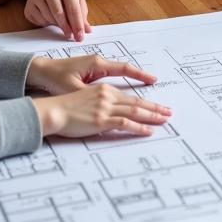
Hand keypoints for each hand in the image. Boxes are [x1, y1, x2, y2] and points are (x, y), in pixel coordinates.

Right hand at [24, 0, 91, 39]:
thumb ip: (82, 15)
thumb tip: (87, 30)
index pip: (73, 8)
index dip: (77, 25)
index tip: (80, 37)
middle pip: (59, 13)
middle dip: (66, 28)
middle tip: (71, 36)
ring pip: (48, 17)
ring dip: (56, 25)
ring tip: (61, 22)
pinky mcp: (29, 3)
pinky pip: (39, 20)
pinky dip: (46, 23)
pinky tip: (50, 18)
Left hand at [27, 54, 156, 93]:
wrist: (41, 71)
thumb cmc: (55, 78)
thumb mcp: (73, 89)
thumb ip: (91, 95)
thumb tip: (105, 104)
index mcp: (97, 64)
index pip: (124, 69)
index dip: (140, 75)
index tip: (153, 80)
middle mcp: (99, 63)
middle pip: (126, 70)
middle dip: (142, 79)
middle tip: (156, 86)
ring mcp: (96, 67)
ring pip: (120, 74)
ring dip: (134, 82)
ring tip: (148, 90)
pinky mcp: (91, 73)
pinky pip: (112, 77)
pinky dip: (123, 83)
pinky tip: (129, 91)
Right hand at [33, 85, 171, 138]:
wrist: (52, 110)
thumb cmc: (64, 107)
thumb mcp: (84, 100)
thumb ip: (99, 104)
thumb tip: (110, 113)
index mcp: (104, 90)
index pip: (129, 97)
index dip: (145, 102)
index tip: (156, 106)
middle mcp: (107, 96)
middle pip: (136, 102)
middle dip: (154, 108)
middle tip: (168, 112)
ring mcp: (105, 108)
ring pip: (134, 111)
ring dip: (152, 116)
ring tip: (164, 120)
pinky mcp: (101, 120)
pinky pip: (125, 123)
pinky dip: (139, 127)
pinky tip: (148, 130)